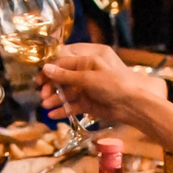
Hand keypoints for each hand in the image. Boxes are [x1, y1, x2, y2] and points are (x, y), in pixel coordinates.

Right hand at [39, 43, 164, 128]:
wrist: (133, 104)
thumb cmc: (115, 84)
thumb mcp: (89, 77)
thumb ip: (66, 75)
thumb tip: (46, 68)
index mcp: (90, 57)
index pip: (64, 60)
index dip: (50, 69)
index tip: (39, 79)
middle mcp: (87, 71)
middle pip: (63, 76)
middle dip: (52, 85)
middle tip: (42, 94)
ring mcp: (88, 87)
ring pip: (67, 92)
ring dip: (55, 98)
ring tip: (45, 105)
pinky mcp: (89, 102)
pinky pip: (73, 105)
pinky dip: (63, 109)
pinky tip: (53, 115)